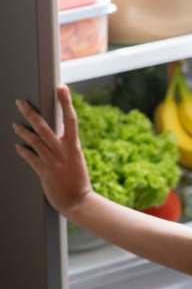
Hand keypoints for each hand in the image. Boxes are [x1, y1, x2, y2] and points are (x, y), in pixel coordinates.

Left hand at [13, 85, 92, 216]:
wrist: (78, 201)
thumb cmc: (78, 180)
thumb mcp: (76, 159)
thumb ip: (66, 146)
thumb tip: (57, 134)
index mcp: (74, 146)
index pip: (70, 119)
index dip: (66, 102)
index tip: (62, 87)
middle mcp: (62, 151)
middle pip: (44, 127)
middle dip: (30, 113)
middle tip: (20, 102)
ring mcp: (52, 161)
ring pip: (34, 140)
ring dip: (22, 131)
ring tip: (15, 125)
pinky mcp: (44, 172)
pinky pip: (30, 157)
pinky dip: (23, 151)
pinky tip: (17, 146)